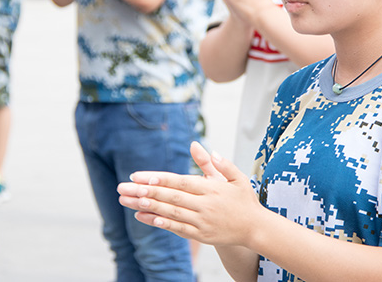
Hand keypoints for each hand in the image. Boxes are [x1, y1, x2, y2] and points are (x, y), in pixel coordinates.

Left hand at [117, 142, 260, 245]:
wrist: (256, 228)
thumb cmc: (245, 200)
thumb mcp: (236, 177)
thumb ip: (218, 164)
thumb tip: (198, 146)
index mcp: (212, 189)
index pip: (180, 182)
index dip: (160, 179)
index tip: (140, 176)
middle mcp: (205, 205)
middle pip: (171, 197)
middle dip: (146, 192)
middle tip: (124, 187)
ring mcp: (203, 222)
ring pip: (171, 213)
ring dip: (149, 207)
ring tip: (130, 201)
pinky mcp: (202, 235)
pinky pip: (178, 229)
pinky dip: (162, 224)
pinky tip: (146, 218)